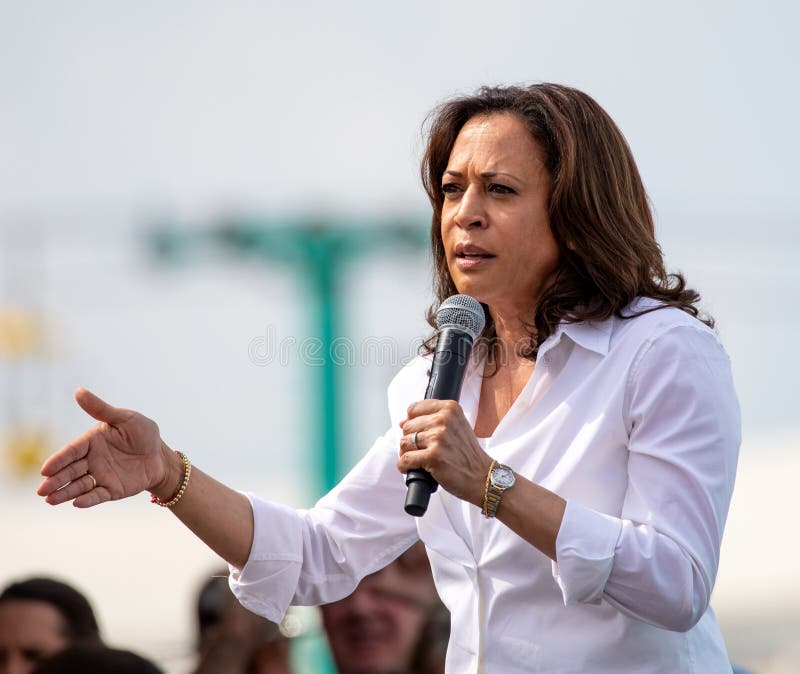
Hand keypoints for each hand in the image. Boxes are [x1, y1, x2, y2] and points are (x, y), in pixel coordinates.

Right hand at [37, 388, 170, 507]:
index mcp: (91, 441)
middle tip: (41, 490)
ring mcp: (100, 476)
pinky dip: (87, 500)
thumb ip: (101, 409)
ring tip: (50, 500)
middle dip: (55, 480)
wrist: (161, 455)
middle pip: (70, 471)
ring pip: (79, 485)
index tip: (45, 470)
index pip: (71, 451)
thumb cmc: (143, 433)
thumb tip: (78, 391)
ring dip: (64, 493)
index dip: (58, 460)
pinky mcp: (111, 490)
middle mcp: (92, 460)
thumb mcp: (125, 418)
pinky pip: (97, 495)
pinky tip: (77, 503)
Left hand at [397, 399, 492, 506]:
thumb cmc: (467, 454)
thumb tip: (402, 422)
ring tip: (419, 460)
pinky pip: (405, 459)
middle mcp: (444, 420)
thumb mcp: (455, 426)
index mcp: (450, 408)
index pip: (414, 409)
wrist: (482, 476)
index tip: (419, 433)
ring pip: (404, 443)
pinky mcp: (433, 456)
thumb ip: (431, 420)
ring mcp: (438, 438)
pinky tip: (414, 468)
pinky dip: (405, 466)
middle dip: (410, 440)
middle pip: (407, 427)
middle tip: (423, 450)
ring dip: (407, 454)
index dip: (412, 423)